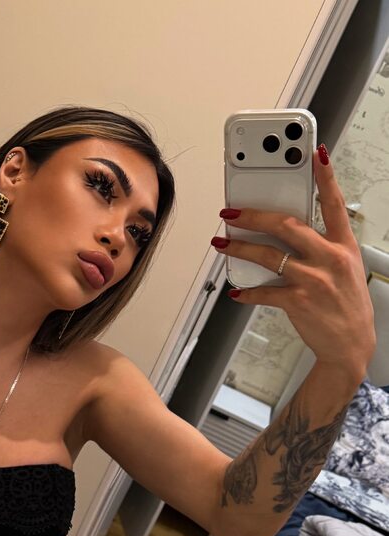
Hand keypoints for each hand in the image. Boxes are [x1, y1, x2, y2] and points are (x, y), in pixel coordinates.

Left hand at [212, 144, 375, 378]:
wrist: (351, 345)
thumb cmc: (345, 306)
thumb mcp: (345, 269)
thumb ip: (322, 248)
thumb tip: (287, 235)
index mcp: (343, 245)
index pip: (334, 203)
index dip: (326, 177)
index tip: (316, 154)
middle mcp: (330, 258)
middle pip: (287, 225)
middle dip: (254, 215)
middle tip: (232, 211)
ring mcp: (313, 280)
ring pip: (268, 255)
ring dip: (240, 248)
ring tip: (222, 244)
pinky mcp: (298, 301)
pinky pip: (264, 291)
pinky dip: (247, 291)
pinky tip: (236, 291)